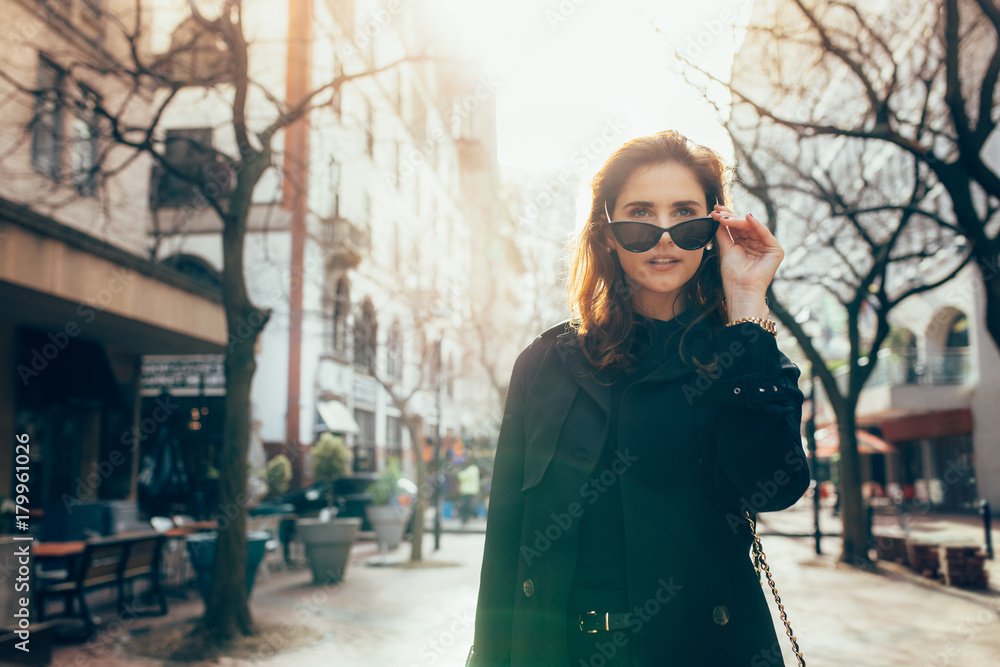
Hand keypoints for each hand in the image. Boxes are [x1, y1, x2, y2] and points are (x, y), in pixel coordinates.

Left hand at [711, 205, 783, 319]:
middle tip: (718, 211)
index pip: (735, 227)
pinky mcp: (775, 250)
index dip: (726, 217)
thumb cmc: (732, 274)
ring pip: (752, 227)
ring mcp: (766, 246)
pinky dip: (756, 225)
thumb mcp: (725, 248)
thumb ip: (722, 232)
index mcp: (744, 244)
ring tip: (724, 218)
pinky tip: (747, 217)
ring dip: (738, 220)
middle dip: (730, 216)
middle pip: (743, 225)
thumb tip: (716, 216)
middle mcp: (756, 243)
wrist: (741, 289)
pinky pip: (765, 233)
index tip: (714, 210)